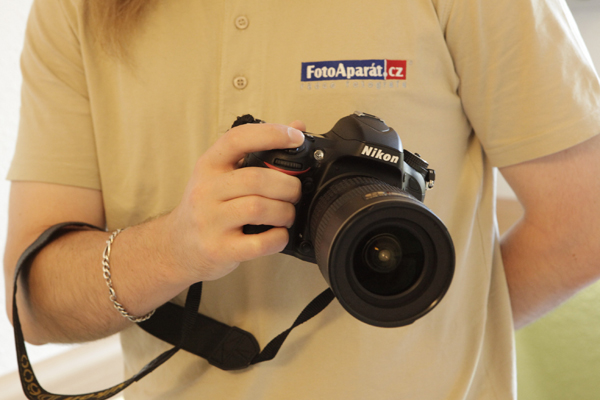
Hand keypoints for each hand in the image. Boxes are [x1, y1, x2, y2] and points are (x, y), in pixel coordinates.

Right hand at [165, 121, 305, 282]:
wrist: (177, 247)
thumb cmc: (208, 207)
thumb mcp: (222, 174)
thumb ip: (258, 152)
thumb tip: (297, 127)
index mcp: (209, 165)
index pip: (237, 139)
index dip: (271, 134)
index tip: (296, 137)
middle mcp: (206, 191)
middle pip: (256, 179)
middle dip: (288, 185)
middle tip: (295, 193)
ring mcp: (210, 221)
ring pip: (259, 208)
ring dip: (285, 212)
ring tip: (287, 215)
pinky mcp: (219, 249)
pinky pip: (259, 243)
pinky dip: (278, 238)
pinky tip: (278, 234)